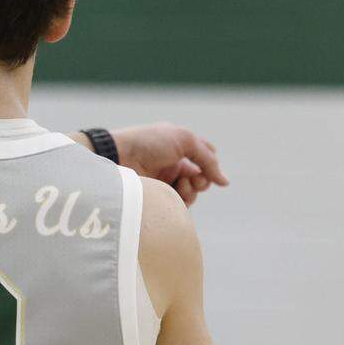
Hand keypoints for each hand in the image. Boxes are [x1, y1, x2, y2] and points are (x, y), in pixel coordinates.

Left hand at [110, 122, 228, 205]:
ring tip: (184, 185)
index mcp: (178, 146)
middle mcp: (173, 164)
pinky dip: (183, 201)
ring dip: (193, 190)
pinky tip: (175, 194)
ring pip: (191, 193)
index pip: (205, 158)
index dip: (211, 165)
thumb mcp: (184, 140)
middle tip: (194, 179)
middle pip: (201, 178)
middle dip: (203, 180)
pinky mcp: (156, 197)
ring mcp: (164, 181)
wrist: (118, 157)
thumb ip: (208, 158)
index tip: (206, 167)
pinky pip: (178, 205)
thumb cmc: (149, 143)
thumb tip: (225, 182)